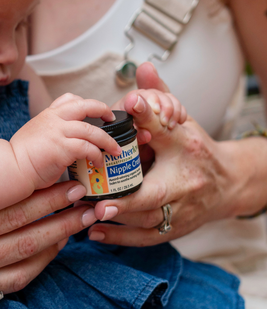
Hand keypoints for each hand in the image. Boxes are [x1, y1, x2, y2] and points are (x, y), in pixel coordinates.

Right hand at [11, 94, 119, 188]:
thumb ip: (50, 134)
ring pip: (92, 130)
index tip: (96, 113)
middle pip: (85, 105)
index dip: (86, 104)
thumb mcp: (35, 136)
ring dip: (107, 140)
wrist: (10, 168)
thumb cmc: (21, 158)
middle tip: (112, 120)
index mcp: (47, 115)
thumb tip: (64, 144)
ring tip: (115, 150)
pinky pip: (87, 148)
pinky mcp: (62, 148)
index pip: (69, 99)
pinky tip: (98, 163)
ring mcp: (58, 132)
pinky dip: (97, 155)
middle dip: (103, 110)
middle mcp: (54, 119)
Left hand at [87, 111, 235, 246]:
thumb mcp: (179, 123)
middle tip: (88, 210)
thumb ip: (158, 98)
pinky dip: (120, 238)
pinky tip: (95, 233)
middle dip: (118, 212)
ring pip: (143, 227)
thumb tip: (143, 69)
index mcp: (183, 168)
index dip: (129, 194)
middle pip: (148, 209)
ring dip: (113, 225)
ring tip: (82, 217)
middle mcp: (182, 197)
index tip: (103, 201)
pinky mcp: (172, 231)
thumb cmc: (197, 151)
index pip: (157, 180)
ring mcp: (178, 218)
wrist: (226, 182)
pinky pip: (144, 239)